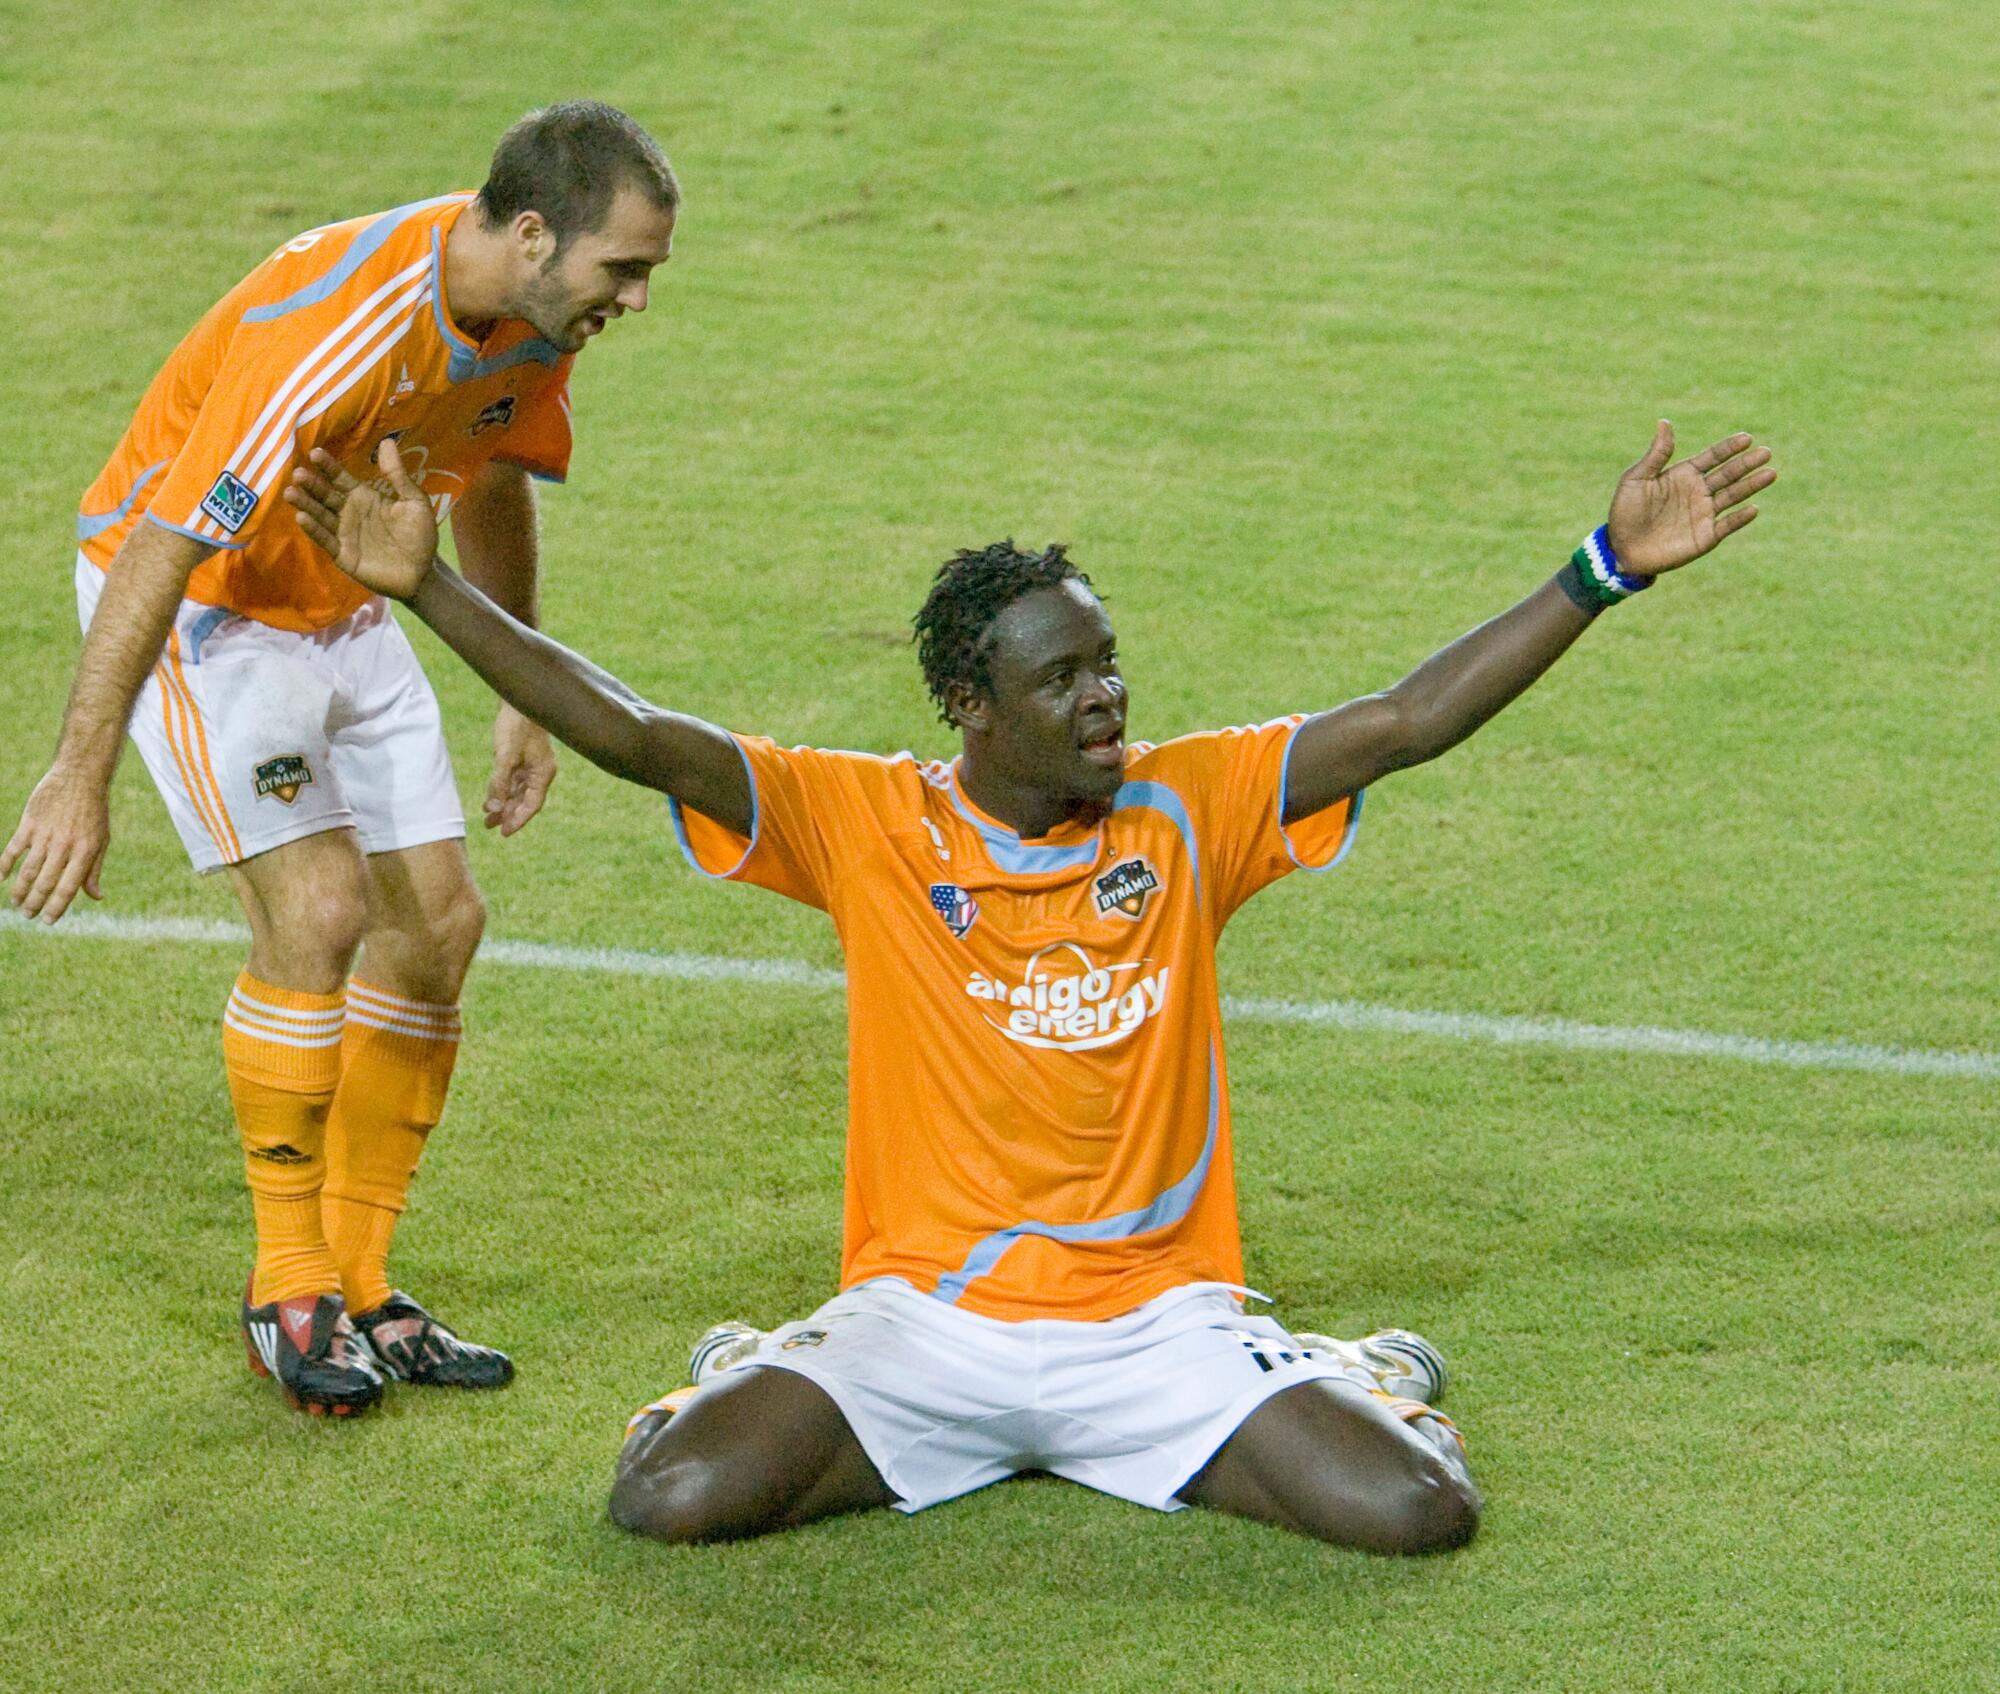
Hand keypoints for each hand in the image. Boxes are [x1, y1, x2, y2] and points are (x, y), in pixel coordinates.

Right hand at [2, 764, 109, 922]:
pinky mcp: (29, 824)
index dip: (57, 907)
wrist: (79, 777)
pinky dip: (5, 865)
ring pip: (27, 870)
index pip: (69, 887)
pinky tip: (2, 878)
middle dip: (35, 903)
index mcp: (85, 851)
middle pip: (45, 882)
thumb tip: (95, 897)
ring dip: (19, 890)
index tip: (48, 921)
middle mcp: (64, 845)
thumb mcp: (101, 840)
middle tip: (28, 915)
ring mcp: (45, 834)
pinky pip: (13, 849)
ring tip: (16, 903)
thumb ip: (94, 870)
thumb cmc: (94, 812)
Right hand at [285, 439, 438, 599]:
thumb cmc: (419, 536)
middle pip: (325, 495)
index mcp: (364, 497)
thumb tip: (387, 442)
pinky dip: (314, 529)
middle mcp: (349, 512)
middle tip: (298, 473)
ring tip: (291, 492)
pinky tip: (301, 517)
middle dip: (312, 484)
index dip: (328, 466)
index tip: (314, 453)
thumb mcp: (413, 501)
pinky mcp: (343, 554)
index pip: (340, 478)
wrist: (423, 572)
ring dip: (306, 504)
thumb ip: (397, 475)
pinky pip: (326, 540)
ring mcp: (344, 533)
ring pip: (321, 515)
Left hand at [484, 705, 556, 834]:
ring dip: (503, 804)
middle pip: (525, 800)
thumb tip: (493, 810)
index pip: (532, 805)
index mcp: (543, 773)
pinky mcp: (524, 757)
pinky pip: (514, 780)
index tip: (504, 833)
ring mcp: (533, 764)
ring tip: (487, 817)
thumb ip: (499, 784)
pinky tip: (490, 798)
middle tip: (490, 827)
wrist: (519, 699)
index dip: (518, 820)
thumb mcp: (505, 756)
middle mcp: (541, 772)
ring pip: (518, 791)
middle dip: (508, 814)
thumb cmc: (516, 725)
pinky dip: (502, 790)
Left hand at [1606, 421, 1776, 577]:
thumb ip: (1656, 454)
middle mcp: (1698, 492)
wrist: (1621, 548)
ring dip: (1751, 485)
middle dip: (1747, 463)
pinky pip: (1727, 525)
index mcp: (1684, 474)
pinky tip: (1753, 508)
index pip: (1712, 457)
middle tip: (1766, 452)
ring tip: (1770, 473)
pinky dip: (1740, 518)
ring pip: (1733, 496)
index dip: (1728, 448)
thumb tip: (1665, 422)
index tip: (1746, 438)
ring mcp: (1704, 514)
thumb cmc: (1625, 511)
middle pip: (1728, 474)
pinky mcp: (1705, 537)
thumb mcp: (1636, 479)